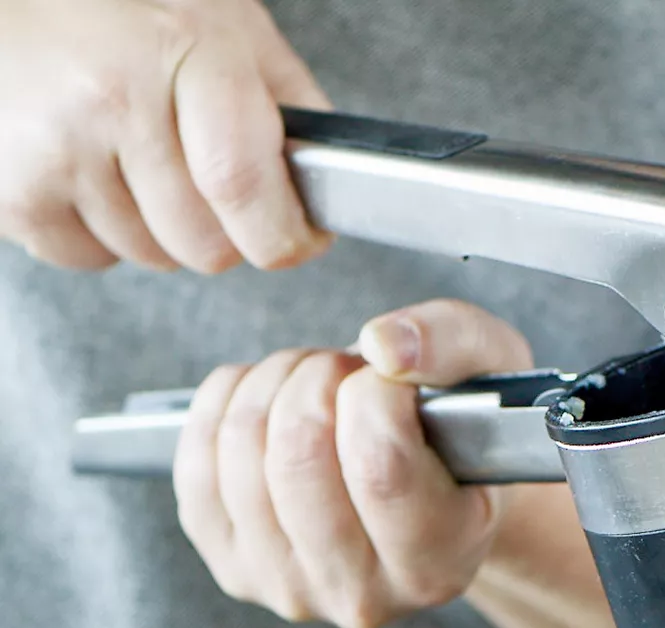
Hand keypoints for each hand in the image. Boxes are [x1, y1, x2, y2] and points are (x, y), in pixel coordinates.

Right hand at [0, 0, 329, 272]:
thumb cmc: (114, 3)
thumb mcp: (221, 20)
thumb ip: (287, 101)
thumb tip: (327, 183)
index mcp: (182, 52)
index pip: (248, 192)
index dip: (283, 235)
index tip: (293, 235)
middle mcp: (113, 100)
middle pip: (208, 248)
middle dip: (219, 230)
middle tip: (193, 172)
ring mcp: (56, 149)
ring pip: (153, 258)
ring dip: (155, 228)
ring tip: (126, 152)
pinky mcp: (15, 192)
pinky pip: (91, 258)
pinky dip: (97, 230)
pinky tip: (84, 165)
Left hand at [174, 299, 538, 627]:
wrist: (430, 499)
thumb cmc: (463, 438)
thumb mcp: (491, 376)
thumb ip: (453, 344)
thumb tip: (382, 346)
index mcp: (439, 564)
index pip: (379, 465)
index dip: (375, 393)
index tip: (392, 380)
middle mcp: (363, 596)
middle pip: (298, 457)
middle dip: (316, 379)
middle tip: (347, 375)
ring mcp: (289, 590)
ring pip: (242, 451)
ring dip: (273, 384)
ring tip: (314, 386)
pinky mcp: (232, 568)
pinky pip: (196, 464)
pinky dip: (225, 404)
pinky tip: (269, 402)